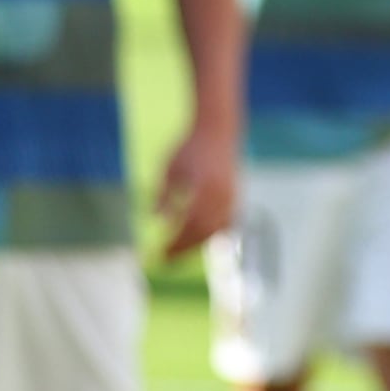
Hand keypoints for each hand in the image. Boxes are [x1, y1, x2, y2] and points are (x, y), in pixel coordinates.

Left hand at [153, 122, 241, 267]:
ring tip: (176, 253)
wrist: (218, 130)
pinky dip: (210, 235)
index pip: (187, 225)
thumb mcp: (169, 167)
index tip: (157, 254)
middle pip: (201, 233)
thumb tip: (154, 220)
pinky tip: (195, 240)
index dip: (173, 243)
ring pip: (215, 232)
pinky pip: (224, 224)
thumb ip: (163, 194)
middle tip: (164, 260)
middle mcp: (219, 195)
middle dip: (182, 250)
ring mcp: (230, 197)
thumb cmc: (188, 147)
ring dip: (195, 245)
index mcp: (202, 187)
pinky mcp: (235, 197)